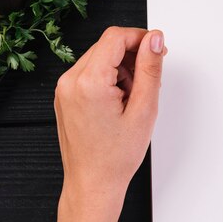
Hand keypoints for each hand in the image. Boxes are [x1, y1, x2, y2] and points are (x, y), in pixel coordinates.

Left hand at [54, 26, 165, 205]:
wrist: (93, 184)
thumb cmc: (116, 156)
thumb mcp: (144, 109)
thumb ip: (150, 68)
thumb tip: (155, 39)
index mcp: (88, 82)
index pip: (116, 37)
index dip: (141, 38)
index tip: (157, 50)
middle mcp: (70, 81)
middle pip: (107, 45)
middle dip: (133, 55)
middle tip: (149, 80)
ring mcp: (64, 88)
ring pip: (100, 57)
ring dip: (122, 67)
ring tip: (133, 97)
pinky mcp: (65, 95)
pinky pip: (90, 71)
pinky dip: (109, 77)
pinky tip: (120, 100)